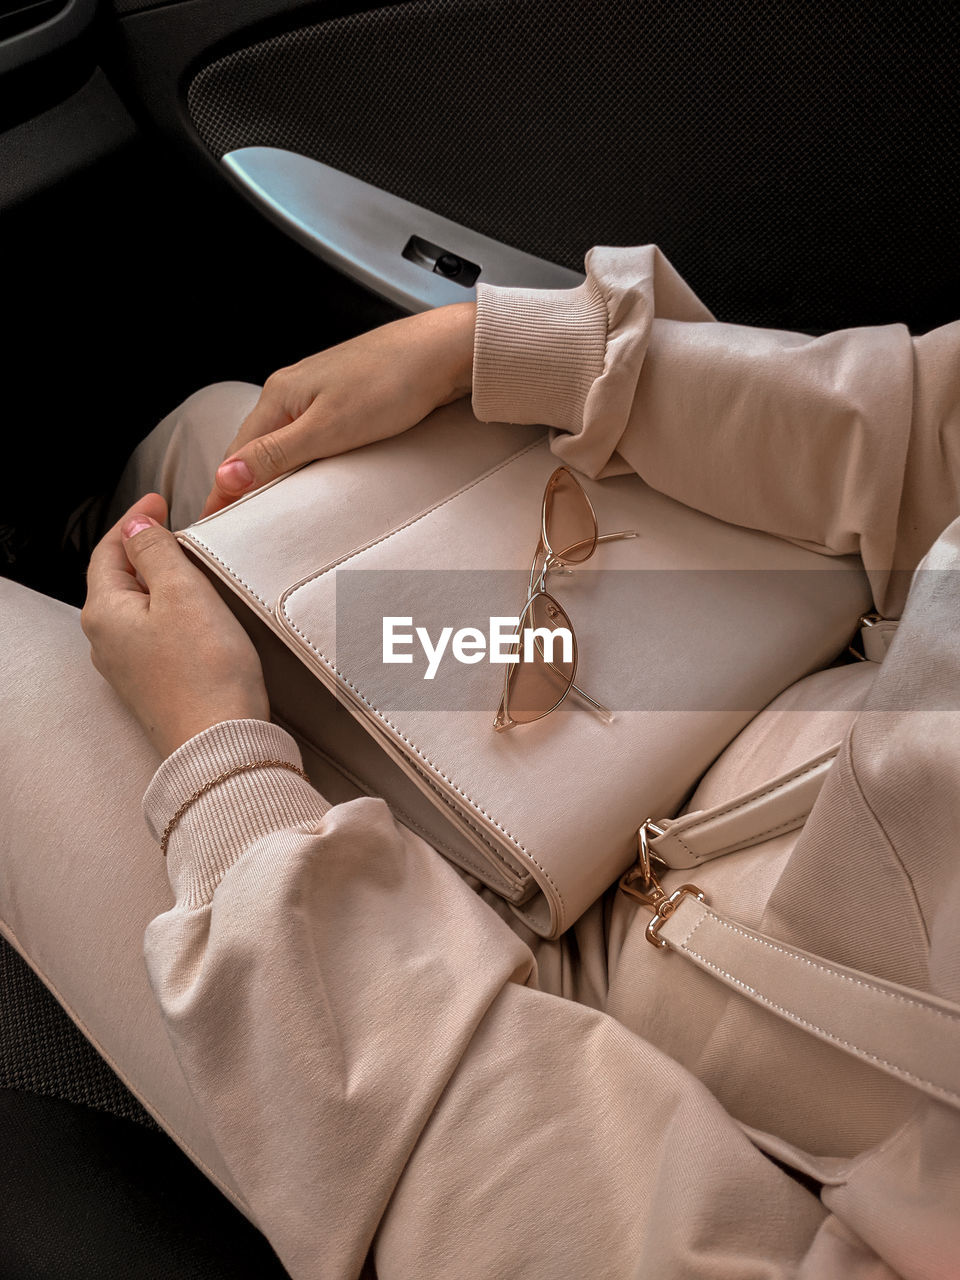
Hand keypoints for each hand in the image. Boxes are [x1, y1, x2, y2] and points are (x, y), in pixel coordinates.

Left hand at [82, 493, 269, 757]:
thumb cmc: (206, 673)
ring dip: (162, 582)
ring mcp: (130, 667)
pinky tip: (198, 613)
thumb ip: (156, 552)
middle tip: (180, 529)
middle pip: (120, 580)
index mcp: (104, 612)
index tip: (160, 502)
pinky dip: (172, 612)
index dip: (136, 521)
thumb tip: (137, 526)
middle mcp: (107, 642)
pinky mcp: (156, 685)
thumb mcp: (183, 592)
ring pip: (139, 608)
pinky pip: (156, 635)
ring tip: (193, 566)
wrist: (222, 745)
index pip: (108, 551)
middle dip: (148, 550)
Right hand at [200, 302, 476, 516]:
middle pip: (255, 447)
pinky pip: (311, 437)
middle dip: (242, 484)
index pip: (237, 453)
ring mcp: (320, 393)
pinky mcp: (346, 399)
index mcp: (279, 395)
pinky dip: (302, 461)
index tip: (210, 525)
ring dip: (272, 473)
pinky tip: (309, 476)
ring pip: (283, 442)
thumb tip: (226, 475)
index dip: (222, 491)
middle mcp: (293, 390)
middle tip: (234, 526)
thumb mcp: (329, 428)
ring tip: (265, 508)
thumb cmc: (391, 383)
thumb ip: (277, 454)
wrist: (443, 353)